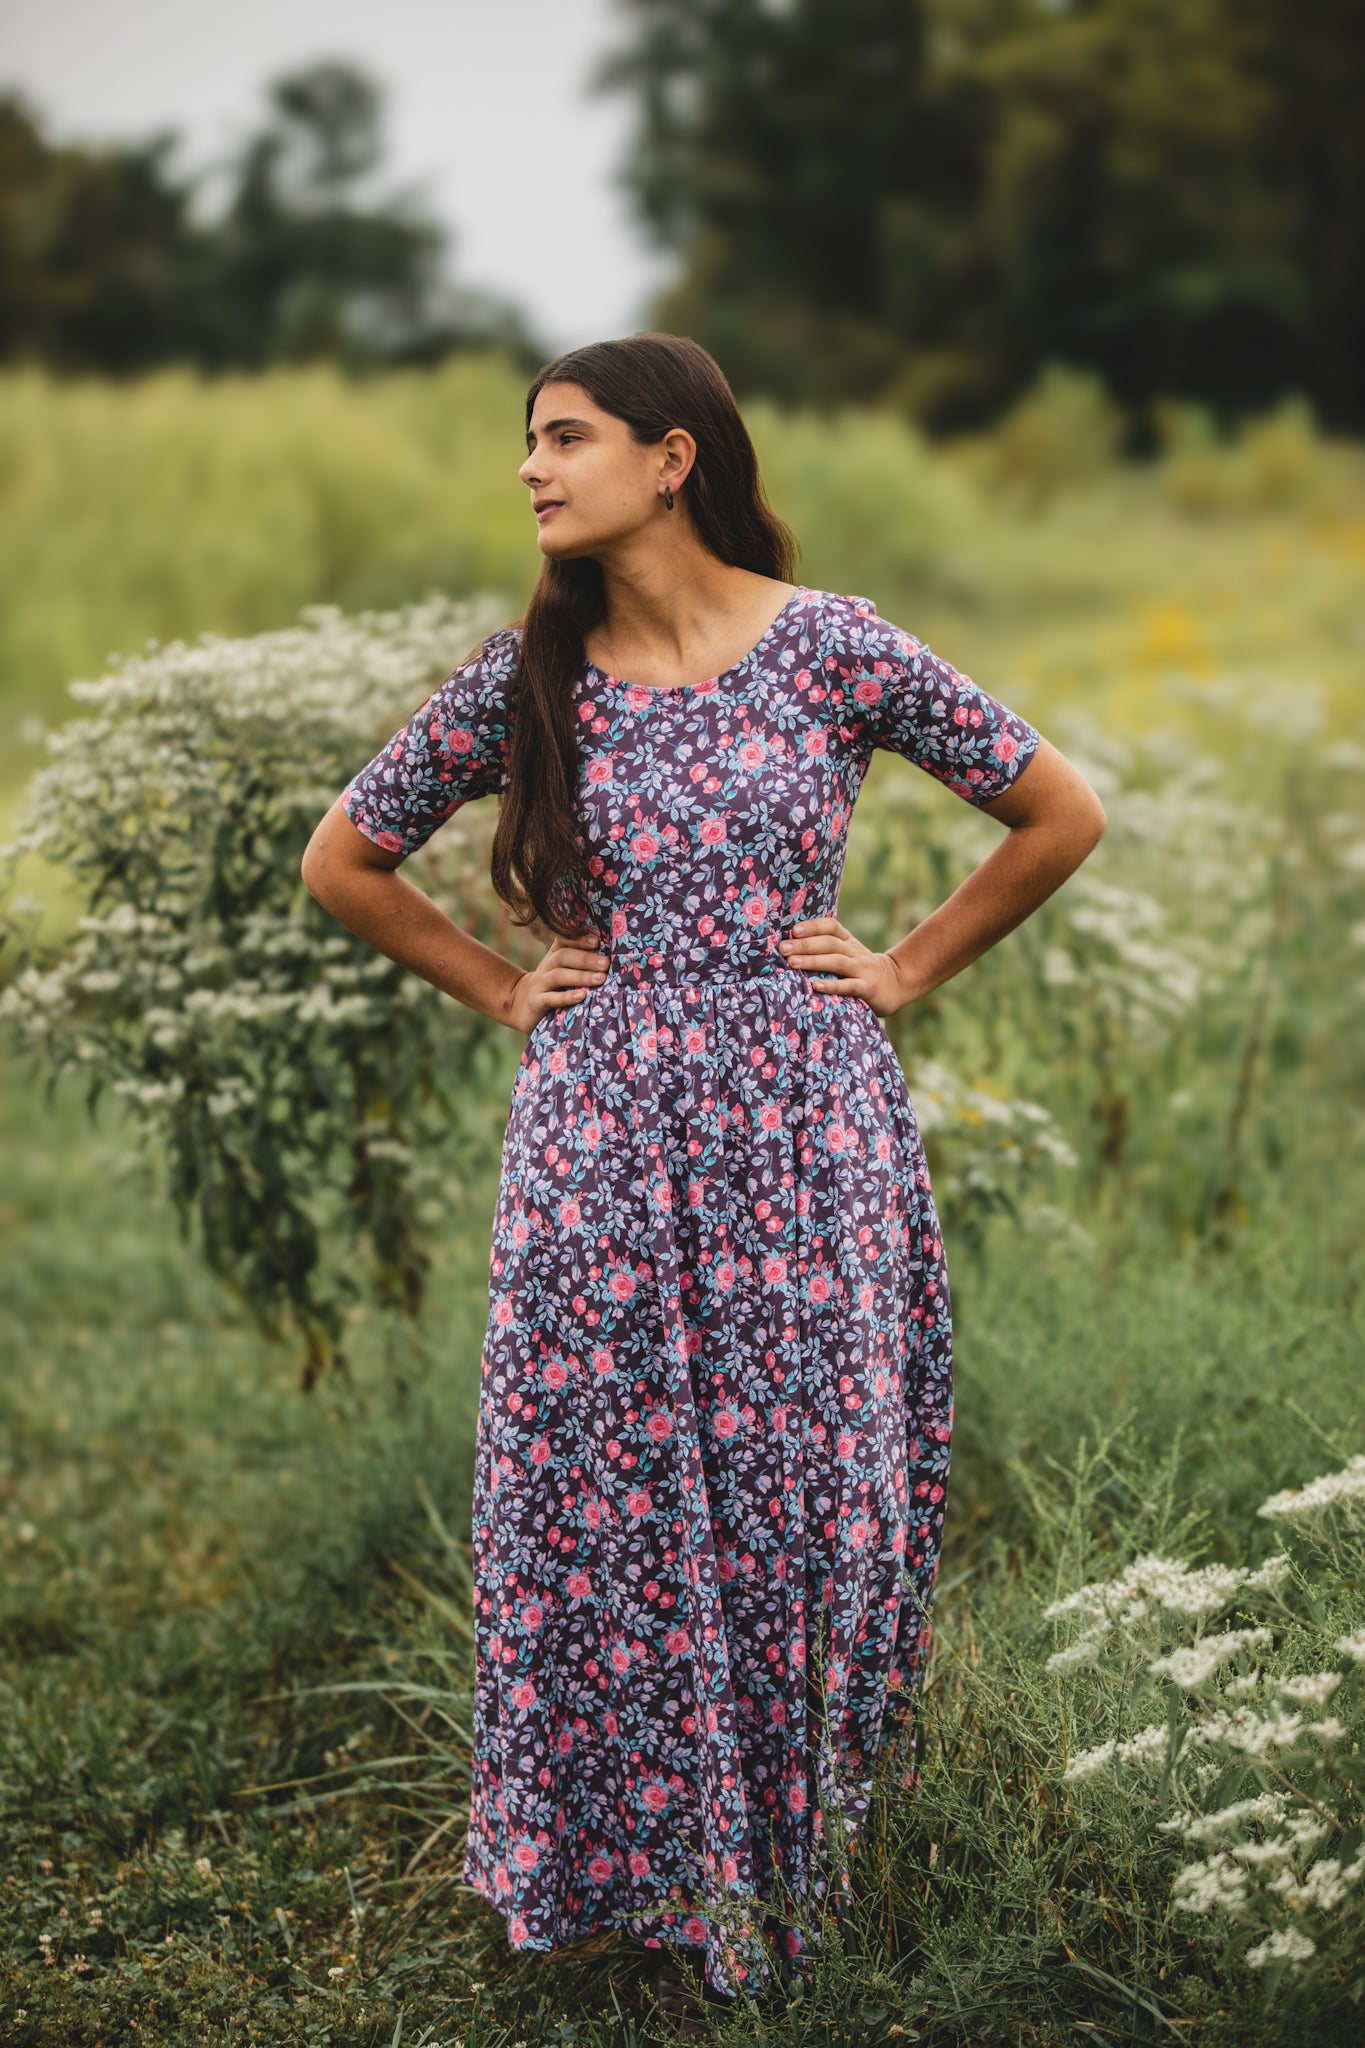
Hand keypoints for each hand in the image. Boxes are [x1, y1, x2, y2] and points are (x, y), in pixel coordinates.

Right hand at [505, 928, 609, 1035]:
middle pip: (563, 956)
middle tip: (605, 963)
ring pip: (558, 976)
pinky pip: (550, 998)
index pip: (563, 941)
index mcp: (554, 957)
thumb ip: (578, 963)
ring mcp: (540, 985)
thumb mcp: (560, 970)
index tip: (597, 940)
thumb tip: (608, 957)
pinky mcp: (536, 1002)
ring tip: (601, 978)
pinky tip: (582, 996)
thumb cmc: (550, 987)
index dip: (579, 939)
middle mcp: (546, 967)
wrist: (519, 1005)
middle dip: (585, 958)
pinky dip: (566, 997)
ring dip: (581, 976)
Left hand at [777, 917, 908, 1016]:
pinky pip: (849, 985)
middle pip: (829, 943)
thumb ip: (827, 948)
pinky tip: (816, 986)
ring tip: (792, 963)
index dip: (813, 926)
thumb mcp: (848, 952)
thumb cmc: (861, 968)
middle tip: (783, 948)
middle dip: (804, 945)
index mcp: (848, 941)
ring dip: (813, 961)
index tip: (793, 930)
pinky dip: (832, 985)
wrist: (897, 983)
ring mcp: (862, 969)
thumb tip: (790, 945)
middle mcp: (854, 952)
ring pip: (836, 961)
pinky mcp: (868, 988)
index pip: (831, 927)